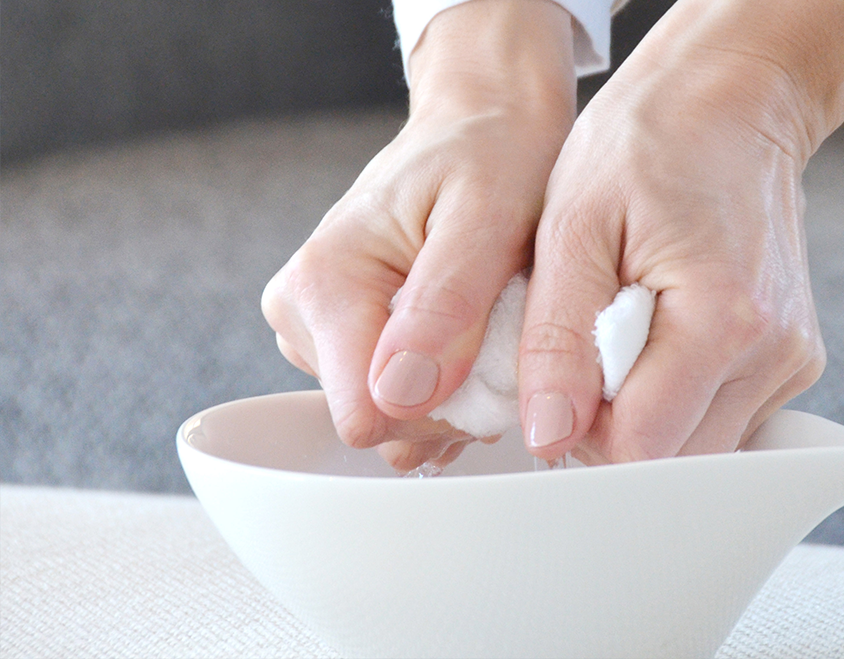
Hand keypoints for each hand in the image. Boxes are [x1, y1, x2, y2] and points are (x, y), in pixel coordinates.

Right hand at [261, 0, 574, 465]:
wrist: (483, 127)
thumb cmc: (491, 157)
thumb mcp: (486, 218)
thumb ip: (444, 306)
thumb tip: (398, 394)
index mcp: (325, 283)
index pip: (367, 416)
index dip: (441, 411)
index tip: (487, 360)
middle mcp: (301, 311)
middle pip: (380, 424)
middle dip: (451, 401)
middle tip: (494, 333)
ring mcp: (314, 328)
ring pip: (389, 419)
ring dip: (451, 395)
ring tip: (481, 325)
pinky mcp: (337, 338)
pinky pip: (391, 402)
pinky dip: (440, 388)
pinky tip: (463, 340)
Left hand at [518, 0, 843, 461]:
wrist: (730, 100)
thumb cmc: (649, 142)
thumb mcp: (572, 226)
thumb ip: (558, 339)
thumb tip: (551, 434)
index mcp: (722, 318)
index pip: (639, 447)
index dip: (580, 433)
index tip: (558, 384)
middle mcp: (773, 351)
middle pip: (674, 460)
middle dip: (612, 429)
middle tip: (587, 352)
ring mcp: (790, 359)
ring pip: (698, 448)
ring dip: (646, 414)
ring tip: (626, 333)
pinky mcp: (790, 360)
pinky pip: (720, 419)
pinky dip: (677, 399)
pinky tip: (659, 340)